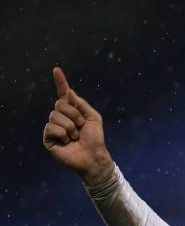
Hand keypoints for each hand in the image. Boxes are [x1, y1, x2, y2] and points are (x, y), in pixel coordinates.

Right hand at [43, 67, 113, 185]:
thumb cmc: (95, 138)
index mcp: (73, 110)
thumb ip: (82, 104)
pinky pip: (51, 127)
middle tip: (81, 126)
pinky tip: (67, 142)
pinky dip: (62, 134)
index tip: (57, 70)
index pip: (63, 93)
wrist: (93, 156)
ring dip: (70, 126)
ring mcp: (54, 127)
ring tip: (75, 137)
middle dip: (74, 115)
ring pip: (55, 116)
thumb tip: (69, 92)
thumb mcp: (94, 117)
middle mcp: (61, 117)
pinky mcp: (48, 138)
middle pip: (59, 104)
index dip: (60, 82)